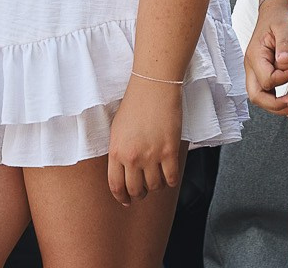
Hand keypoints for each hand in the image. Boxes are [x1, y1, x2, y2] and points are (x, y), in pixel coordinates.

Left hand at [106, 76, 183, 203]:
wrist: (153, 87)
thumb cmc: (134, 104)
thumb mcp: (117, 130)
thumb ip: (118, 152)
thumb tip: (123, 172)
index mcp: (116, 151)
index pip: (116, 186)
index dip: (122, 197)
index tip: (126, 200)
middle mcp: (132, 157)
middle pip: (136, 190)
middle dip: (140, 195)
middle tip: (144, 191)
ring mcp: (152, 155)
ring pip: (155, 186)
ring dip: (156, 186)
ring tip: (157, 178)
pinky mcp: (169, 151)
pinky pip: (171, 178)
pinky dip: (171, 181)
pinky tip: (170, 175)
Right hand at [243, 0, 287, 114]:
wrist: (275, 11)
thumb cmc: (278, 17)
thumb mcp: (284, 27)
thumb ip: (285, 44)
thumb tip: (285, 60)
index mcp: (255, 55)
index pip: (266, 79)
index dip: (283, 80)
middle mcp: (252, 65)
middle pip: (256, 95)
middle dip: (274, 105)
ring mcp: (256, 70)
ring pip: (260, 97)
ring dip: (276, 106)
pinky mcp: (263, 72)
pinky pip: (266, 92)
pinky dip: (276, 100)